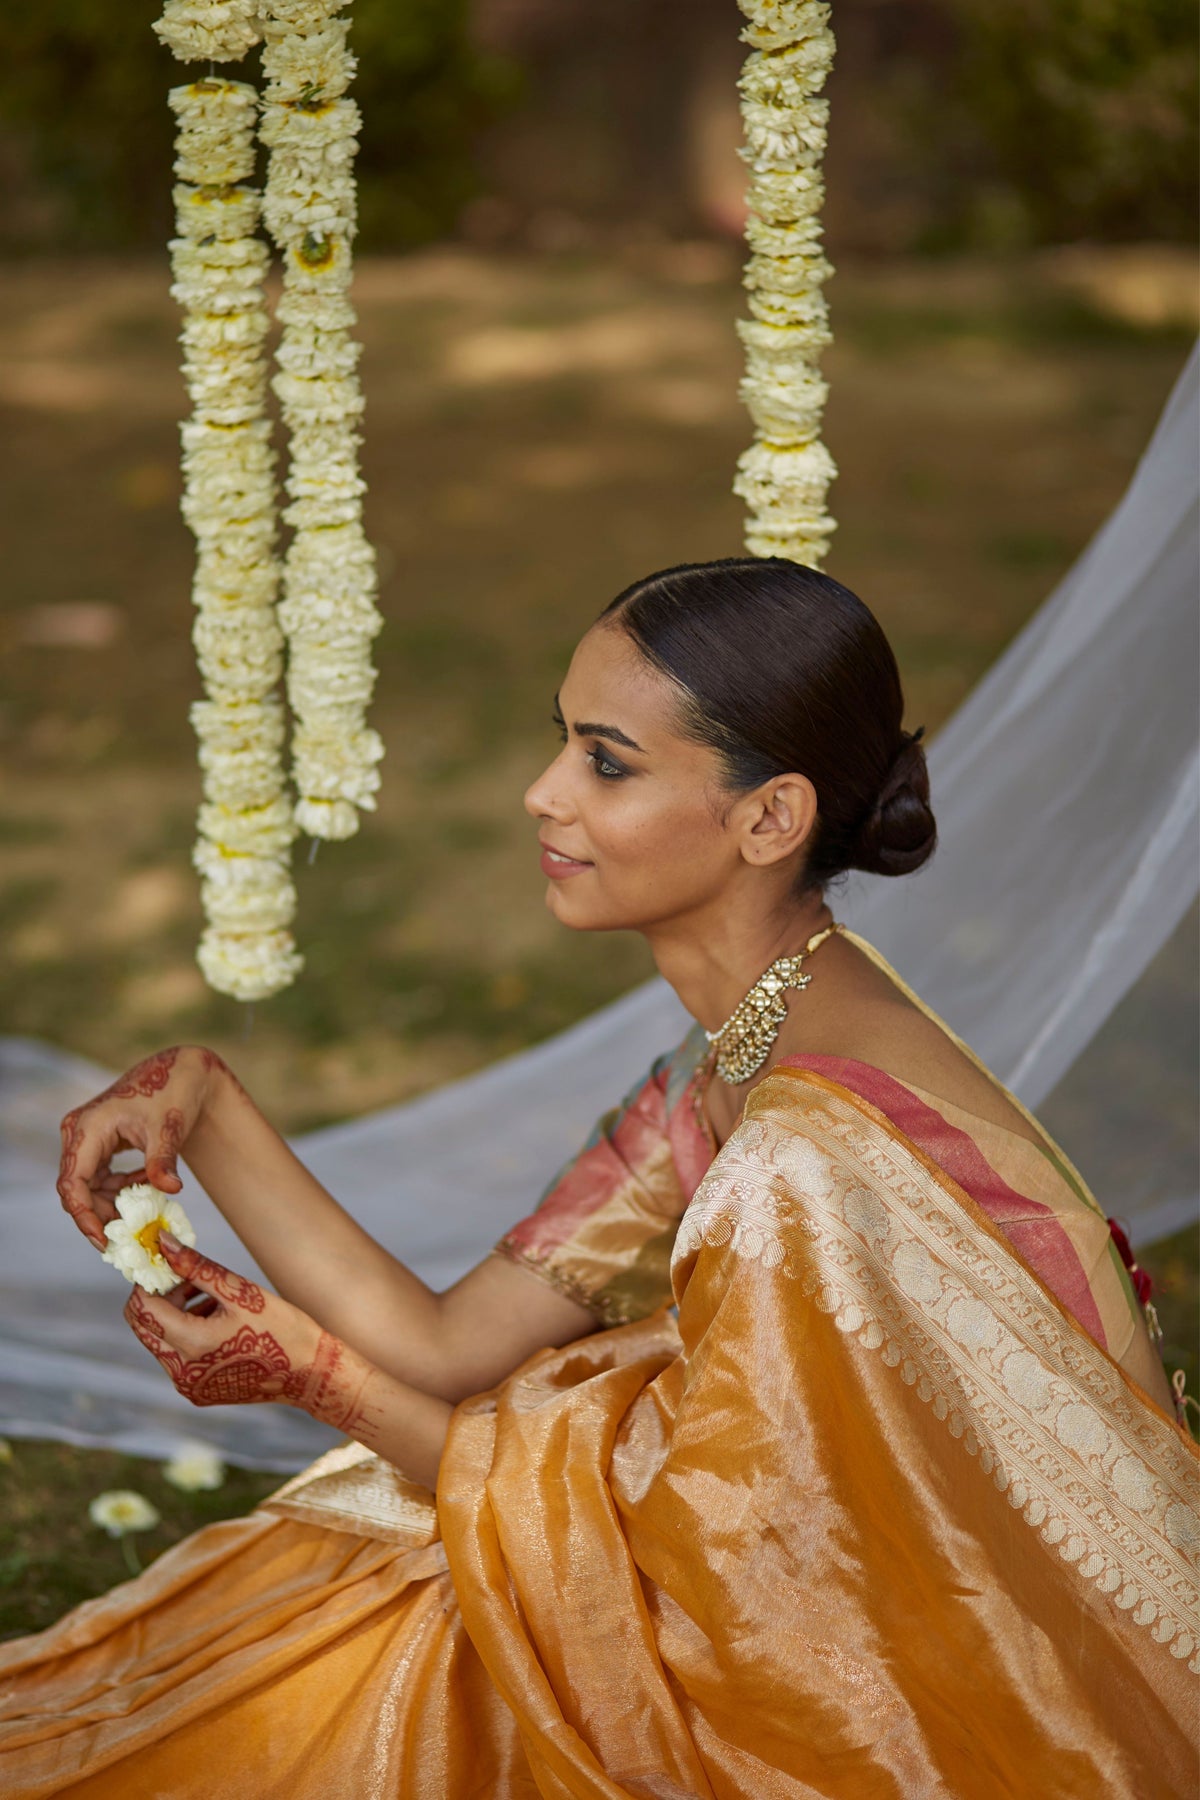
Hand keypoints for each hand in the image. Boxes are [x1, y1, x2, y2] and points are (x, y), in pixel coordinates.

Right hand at [57, 1046, 234, 1250]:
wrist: (183, 1072)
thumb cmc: (175, 1093)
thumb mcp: (169, 1129)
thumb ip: (163, 1160)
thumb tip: (170, 1189)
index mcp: (88, 1128)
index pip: (73, 1183)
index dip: (85, 1216)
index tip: (105, 1241)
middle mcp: (80, 1133)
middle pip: (78, 1189)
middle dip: (100, 1216)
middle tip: (127, 1239)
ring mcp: (88, 1138)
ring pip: (89, 1186)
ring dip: (113, 1203)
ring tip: (143, 1214)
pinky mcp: (99, 1143)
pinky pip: (102, 1177)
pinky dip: (122, 1188)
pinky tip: (148, 1186)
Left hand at [124, 1233, 376, 1432]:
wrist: (310, 1374)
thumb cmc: (282, 1329)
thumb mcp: (240, 1292)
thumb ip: (197, 1268)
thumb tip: (164, 1243)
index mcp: (192, 1345)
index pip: (142, 1308)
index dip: (147, 1281)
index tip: (166, 1263)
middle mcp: (182, 1372)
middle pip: (144, 1326)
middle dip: (158, 1297)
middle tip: (185, 1278)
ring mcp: (189, 1385)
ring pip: (159, 1341)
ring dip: (174, 1314)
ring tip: (209, 1296)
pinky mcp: (198, 1391)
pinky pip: (176, 1357)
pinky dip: (186, 1334)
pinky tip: (215, 1319)